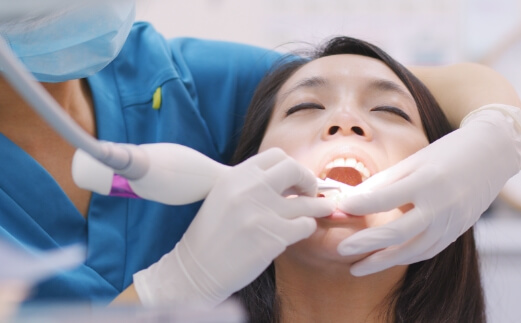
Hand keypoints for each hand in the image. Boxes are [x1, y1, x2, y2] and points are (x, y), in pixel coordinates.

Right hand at [133, 148, 334, 306]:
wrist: (195, 270)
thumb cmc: (210, 235)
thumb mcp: (223, 197)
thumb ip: (250, 185)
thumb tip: (288, 182)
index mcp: (236, 176)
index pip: (276, 156)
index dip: (292, 166)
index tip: (296, 179)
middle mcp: (249, 189)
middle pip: (294, 170)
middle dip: (308, 180)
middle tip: (312, 191)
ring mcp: (263, 212)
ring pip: (306, 202)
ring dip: (319, 206)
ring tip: (325, 208)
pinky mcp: (274, 237)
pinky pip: (305, 225)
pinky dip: (308, 227)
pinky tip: (302, 230)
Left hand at [336, 104, 520, 275]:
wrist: (489, 157)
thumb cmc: (445, 154)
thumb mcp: (412, 162)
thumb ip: (382, 183)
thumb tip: (351, 199)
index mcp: (426, 181)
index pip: (386, 198)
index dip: (360, 204)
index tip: (340, 207)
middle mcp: (440, 206)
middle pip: (398, 232)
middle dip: (367, 243)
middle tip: (342, 250)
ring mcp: (450, 223)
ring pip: (412, 250)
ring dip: (382, 261)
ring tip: (357, 267)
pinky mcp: (455, 233)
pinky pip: (426, 251)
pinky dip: (403, 257)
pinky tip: (384, 260)